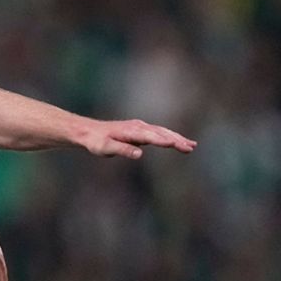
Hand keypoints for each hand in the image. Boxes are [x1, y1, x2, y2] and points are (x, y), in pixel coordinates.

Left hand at [79, 119, 195, 157]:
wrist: (88, 131)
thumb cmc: (96, 141)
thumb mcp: (105, 148)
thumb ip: (122, 150)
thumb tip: (139, 154)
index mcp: (131, 131)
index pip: (152, 137)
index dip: (165, 141)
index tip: (178, 145)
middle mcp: (138, 126)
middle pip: (161, 133)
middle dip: (176, 140)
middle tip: (191, 148)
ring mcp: (139, 127)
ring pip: (162, 132)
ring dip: (177, 138)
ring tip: (192, 146)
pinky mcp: (139, 130)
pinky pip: (158, 132)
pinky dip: (170, 136)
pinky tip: (178, 141)